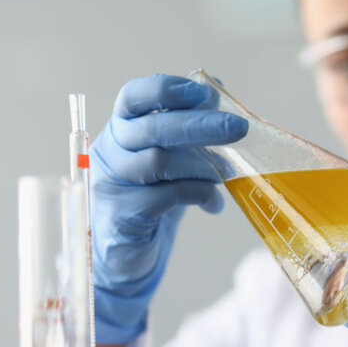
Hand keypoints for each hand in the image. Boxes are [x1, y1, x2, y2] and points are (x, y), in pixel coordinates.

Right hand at [91, 74, 247, 343]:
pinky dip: (198, 194)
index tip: (206, 94)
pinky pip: (166, 196)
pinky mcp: (121, 215)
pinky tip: (213, 203)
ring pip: (159, 161)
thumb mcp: (168, 161)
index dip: (168, 90)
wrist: (126, 256)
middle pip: (152, 127)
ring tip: (226, 173)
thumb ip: (185, 130)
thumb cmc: (150, 200)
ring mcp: (110, 184)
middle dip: (200, 125)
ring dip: (202, 165)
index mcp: (119, 129)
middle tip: (238, 129)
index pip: (133, 97)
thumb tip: (218, 90)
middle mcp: (108, 151)